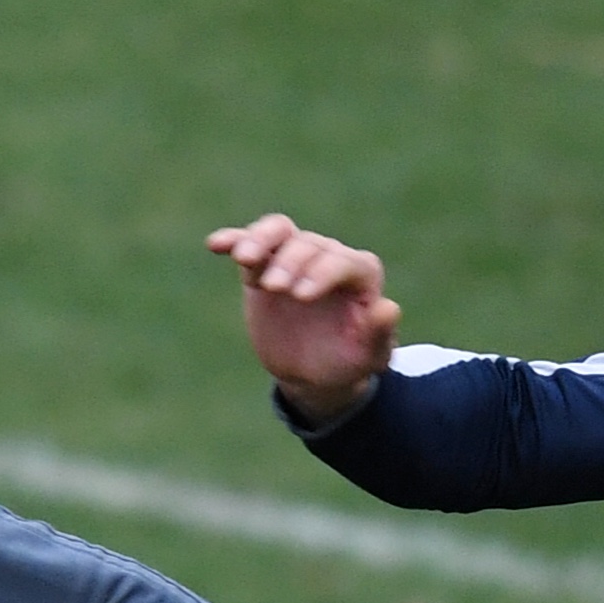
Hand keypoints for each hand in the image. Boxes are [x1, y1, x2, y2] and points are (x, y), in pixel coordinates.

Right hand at [209, 214, 398, 425]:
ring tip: (244, 258)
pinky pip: (250, 242)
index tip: (301, 296)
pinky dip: (234, 239)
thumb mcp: (368, 357)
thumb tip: (388, 308)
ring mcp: (295, 257)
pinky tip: (216, 245)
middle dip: (289, 264)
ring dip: (261, 240)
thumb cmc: (347, 362)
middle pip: (307, 246)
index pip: (342, 261)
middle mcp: (328, 256)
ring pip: (279, 231)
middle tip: (275, 289)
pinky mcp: (265, 265)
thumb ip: (379, 334)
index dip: (322, 273)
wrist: (313, 371)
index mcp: (359, 272)